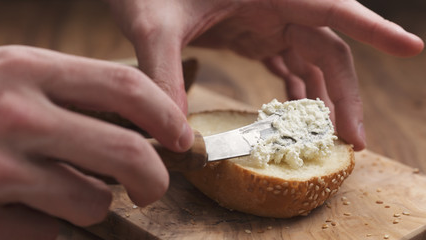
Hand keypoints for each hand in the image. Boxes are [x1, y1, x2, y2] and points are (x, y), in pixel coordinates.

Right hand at [0, 45, 193, 238]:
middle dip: (154, 179)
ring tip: (59, 190)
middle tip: (151, 188)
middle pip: (128, 153)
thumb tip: (135, 113)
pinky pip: (47, 233)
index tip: (180, 137)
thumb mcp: (5, 72)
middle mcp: (15, 115)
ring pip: (92, 203)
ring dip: (90, 203)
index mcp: (27, 68)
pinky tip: (14, 208)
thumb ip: (65, 88)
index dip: (166, 115)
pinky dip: (44, 226)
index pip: (126, 87)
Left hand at [106, 0, 423, 150]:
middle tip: (353, 141)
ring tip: (327, 136)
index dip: (375, 29)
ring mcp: (265, 19)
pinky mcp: (252, 32)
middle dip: (345, 94)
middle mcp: (275, 3)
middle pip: (329, 48)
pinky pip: (288, 61)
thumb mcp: (153, 26)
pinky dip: (297, 87)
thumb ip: (163, 75)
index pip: (333, 8)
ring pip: (312, 58)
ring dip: (324, 96)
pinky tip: (294, 113)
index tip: (412, 49)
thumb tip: (177, 138)